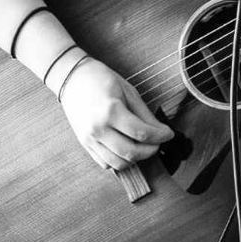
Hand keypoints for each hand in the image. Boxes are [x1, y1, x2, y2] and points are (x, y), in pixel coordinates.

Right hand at [57, 58, 173, 171]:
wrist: (72, 78)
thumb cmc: (101, 79)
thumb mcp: (127, 91)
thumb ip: (144, 114)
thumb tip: (160, 131)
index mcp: (111, 111)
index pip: (141, 133)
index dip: (160, 136)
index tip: (169, 134)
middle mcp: (98, 129)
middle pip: (131, 152)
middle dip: (150, 150)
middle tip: (158, 142)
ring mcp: (89, 139)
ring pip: (118, 163)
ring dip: (135, 159)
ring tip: (143, 147)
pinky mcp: (84, 144)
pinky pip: (105, 163)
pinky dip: (119, 161)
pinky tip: (126, 149)